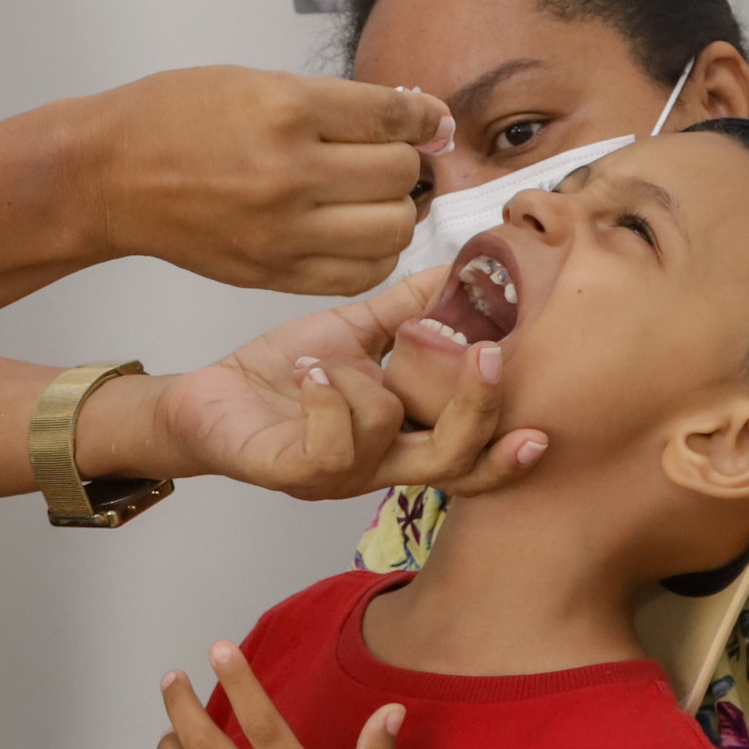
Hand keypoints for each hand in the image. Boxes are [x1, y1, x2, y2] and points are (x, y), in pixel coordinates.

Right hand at [74, 67, 453, 295]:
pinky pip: (361, 274)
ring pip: (391, 229)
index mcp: (286, 110)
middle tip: (390, 158)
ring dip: (396, 211)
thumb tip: (412, 122)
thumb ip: (333, 105)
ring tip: (374, 199)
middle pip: (399, 175)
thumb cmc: (175, 118)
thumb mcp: (254, 82)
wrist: (109, 177)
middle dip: (406, 163)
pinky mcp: (274, 273)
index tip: (430, 121)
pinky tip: (358, 235)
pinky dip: (375, 255)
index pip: (392, 116)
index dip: (424, 118)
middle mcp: (290, 173)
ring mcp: (283, 231)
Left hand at [147, 269, 549, 498]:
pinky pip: (332, 441)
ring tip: (321, 359)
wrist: (206, 397)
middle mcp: (379, 468)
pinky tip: (306, 372)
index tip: (542, 430)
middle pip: (453, 460)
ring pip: (386, 429)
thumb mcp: (356, 334)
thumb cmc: (283, 375)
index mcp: (402, 440)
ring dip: (359, 380)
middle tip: (485, 355)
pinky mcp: (295, 474)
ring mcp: (340, 477)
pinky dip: (326, 395)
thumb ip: (410, 312)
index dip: (508, 453)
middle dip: (475, 408)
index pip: (470, 459)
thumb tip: (462, 271)